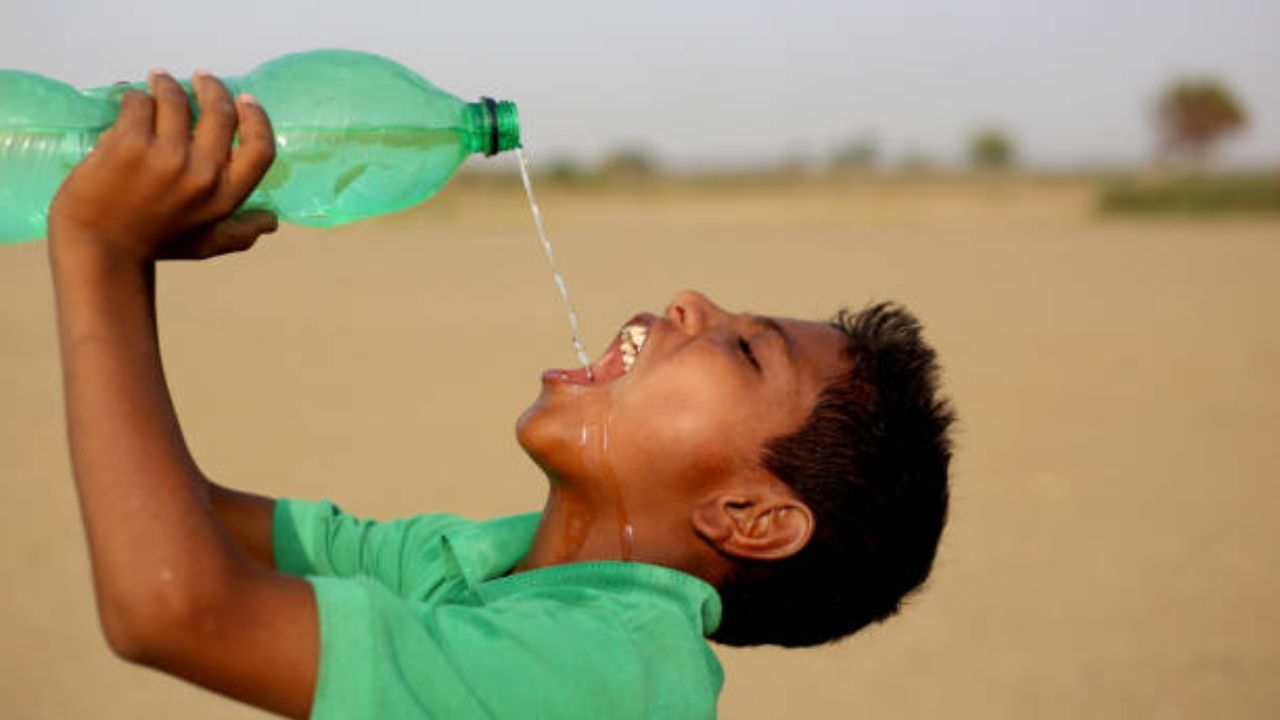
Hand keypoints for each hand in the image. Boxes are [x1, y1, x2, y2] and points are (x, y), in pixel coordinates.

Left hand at [49, 69, 277, 264]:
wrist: (98, 246)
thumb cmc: (153, 244)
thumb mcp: (205, 243)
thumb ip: (239, 233)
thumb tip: (272, 222)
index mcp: (225, 196)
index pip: (260, 148)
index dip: (256, 117)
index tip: (244, 99)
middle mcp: (202, 174)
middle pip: (220, 112)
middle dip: (210, 86)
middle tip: (199, 78)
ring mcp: (166, 157)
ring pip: (175, 98)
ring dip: (166, 84)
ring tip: (158, 81)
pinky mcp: (129, 143)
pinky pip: (138, 102)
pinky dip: (134, 97)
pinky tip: (131, 101)